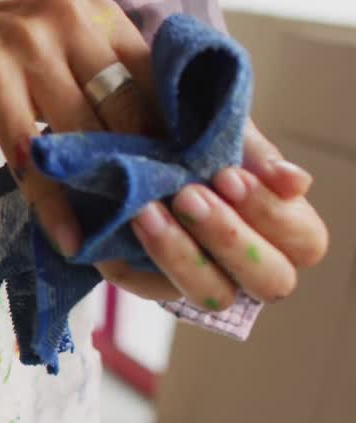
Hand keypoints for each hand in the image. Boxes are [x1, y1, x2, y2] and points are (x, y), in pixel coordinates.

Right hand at [0, 0, 326, 305]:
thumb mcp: (58, 55)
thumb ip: (108, 87)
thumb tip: (175, 154)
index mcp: (98, 15)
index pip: (169, 78)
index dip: (215, 131)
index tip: (264, 179)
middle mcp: (69, 18)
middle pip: (134, 107)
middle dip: (164, 170)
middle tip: (192, 226)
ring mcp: (26, 44)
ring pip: (86, 132)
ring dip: (109, 195)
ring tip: (133, 243)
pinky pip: (31, 152)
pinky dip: (54, 202)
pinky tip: (73, 240)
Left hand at [125, 120, 327, 306]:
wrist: (118, 128)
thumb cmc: (184, 129)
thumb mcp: (219, 129)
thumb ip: (256, 154)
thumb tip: (294, 182)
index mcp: (278, 225)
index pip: (305, 243)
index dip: (272, 215)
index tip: (229, 177)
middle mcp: (247, 260)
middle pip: (270, 281)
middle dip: (231, 238)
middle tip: (189, 196)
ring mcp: (200, 276)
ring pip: (213, 294)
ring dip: (183, 255)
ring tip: (148, 211)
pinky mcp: (149, 280)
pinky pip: (146, 285)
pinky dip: (133, 258)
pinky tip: (122, 221)